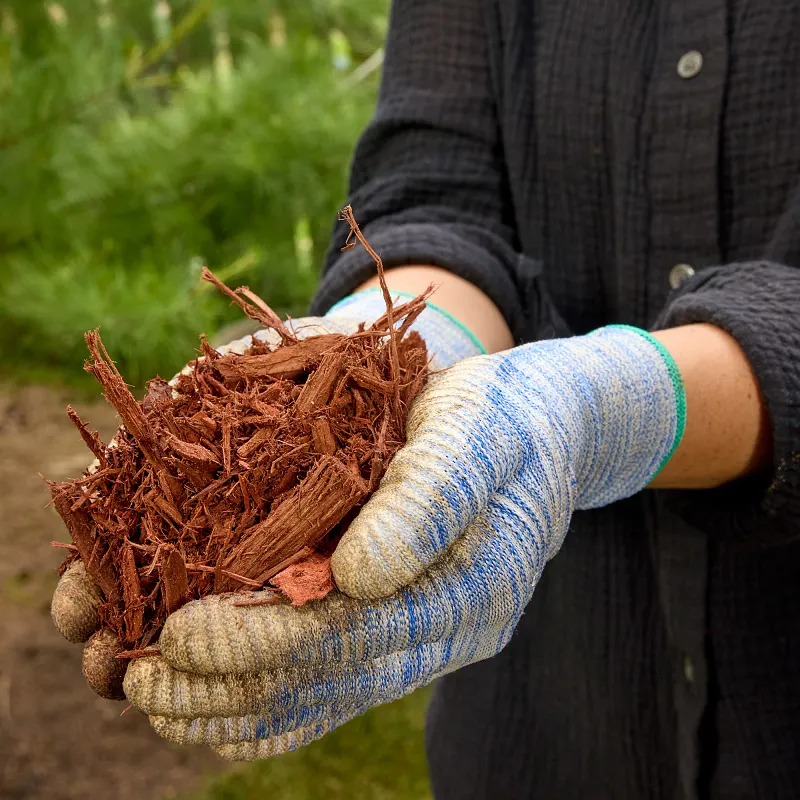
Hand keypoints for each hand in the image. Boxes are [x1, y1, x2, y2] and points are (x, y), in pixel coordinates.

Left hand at [121, 325, 682, 758]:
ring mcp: (425, 635)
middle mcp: (447, 630)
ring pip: (322, 693)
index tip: (181, 640)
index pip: (357, 633)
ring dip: (233, 704)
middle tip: (139, 685)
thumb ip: (429, 499)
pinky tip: (207, 699)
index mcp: (472, 586)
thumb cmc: (504, 417)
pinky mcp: (402, 625)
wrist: (540, 429)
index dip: (266, 642)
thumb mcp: (476, 433)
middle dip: (229, 686)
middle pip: (328, 677)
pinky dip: (262, 694)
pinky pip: (330, 679)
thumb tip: (358, 576)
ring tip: (151, 699)